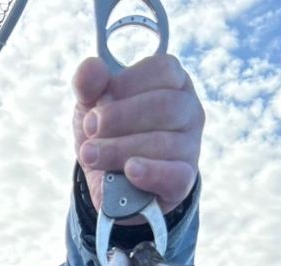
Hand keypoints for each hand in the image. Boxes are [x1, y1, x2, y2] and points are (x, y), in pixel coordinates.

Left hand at [73, 53, 203, 214]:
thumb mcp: (92, 105)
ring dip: (120, 149)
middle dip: (120, 117)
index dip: (127, 83)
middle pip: (164, 105)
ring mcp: (191, 145)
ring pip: (164, 142)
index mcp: (172, 80)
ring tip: (90, 155)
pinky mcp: (185, 179)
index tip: (97, 101)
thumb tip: (91, 66)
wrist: (110, 184)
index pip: (162, 69)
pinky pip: (176, 175)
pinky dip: (151, 173)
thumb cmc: (108, 133)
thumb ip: (89, 83)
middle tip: (89, 129)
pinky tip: (130, 171)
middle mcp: (189, 109)